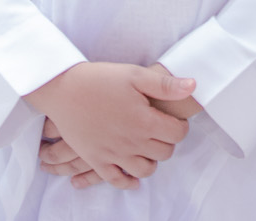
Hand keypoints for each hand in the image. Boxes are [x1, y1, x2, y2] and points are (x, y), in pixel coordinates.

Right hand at [26, 62, 194, 189]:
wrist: (63, 88)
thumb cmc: (99, 78)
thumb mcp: (134, 74)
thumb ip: (165, 84)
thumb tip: (193, 86)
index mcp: (144, 120)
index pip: (177, 134)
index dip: (179, 126)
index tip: (173, 119)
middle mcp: (132, 142)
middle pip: (164, 153)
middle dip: (167, 142)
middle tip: (160, 130)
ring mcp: (114, 154)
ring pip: (145, 170)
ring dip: (151, 160)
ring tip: (148, 147)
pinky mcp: (96, 160)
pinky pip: (117, 180)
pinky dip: (128, 182)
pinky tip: (133, 176)